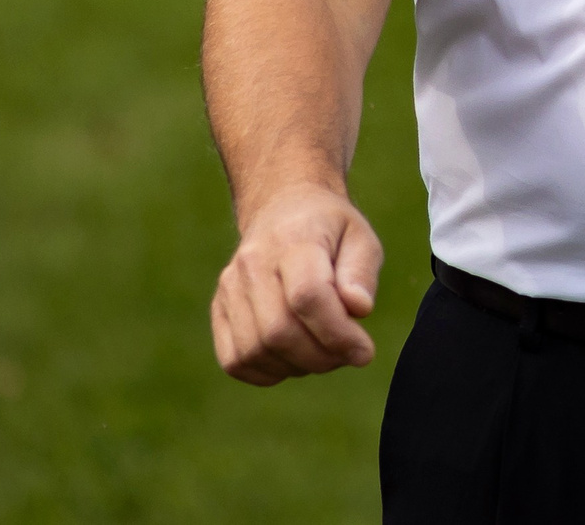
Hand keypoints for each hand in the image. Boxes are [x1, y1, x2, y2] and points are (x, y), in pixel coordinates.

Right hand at [211, 181, 382, 384]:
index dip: (337, 334)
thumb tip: (359, 309)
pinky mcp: (219, 309)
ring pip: (255, 351)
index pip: (307, 296)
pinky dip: (267, 373)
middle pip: (279, 331)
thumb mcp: (361, 238)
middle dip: (321, 357)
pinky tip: (294, 359)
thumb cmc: (330, 231)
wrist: (284, 210)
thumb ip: (361, 273)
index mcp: (294, 239)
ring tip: (325, 354)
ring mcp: (230, 288)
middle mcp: (253, 264)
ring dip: (297, 367)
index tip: (365, 351)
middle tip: (348, 355)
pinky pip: (235, 360)